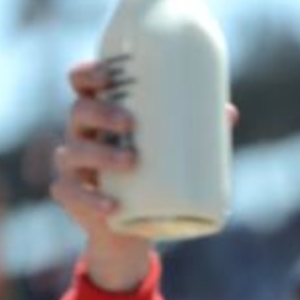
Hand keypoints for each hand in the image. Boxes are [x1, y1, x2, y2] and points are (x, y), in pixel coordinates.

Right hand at [50, 61, 239, 290]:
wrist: (132, 225)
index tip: (108, 74)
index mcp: (99, 115)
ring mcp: (72, 165)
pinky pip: (74, 194)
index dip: (88, 74)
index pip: (82, 84)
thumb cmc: (152, 175)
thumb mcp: (171, 151)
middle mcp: (80, 134)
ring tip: (130, 161)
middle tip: (130, 121)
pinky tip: (111, 206)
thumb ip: (196, 131)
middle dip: (102, 113)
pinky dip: (93, 200)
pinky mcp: (71, 195)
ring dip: (101, 153)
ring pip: (75, 151)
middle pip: (79, 111)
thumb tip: (229, 112)